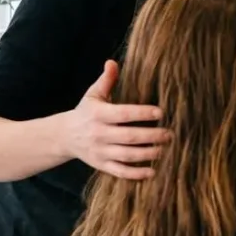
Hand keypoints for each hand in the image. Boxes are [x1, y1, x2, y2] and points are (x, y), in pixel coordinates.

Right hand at [62, 60, 168, 179]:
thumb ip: (106, 79)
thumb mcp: (93, 94)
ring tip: (166, 149)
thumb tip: (112, 62)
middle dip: (152, 136)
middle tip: (171, 134)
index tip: (161, 112)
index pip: (123, 114)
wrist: (65, 136)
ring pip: (127, 155)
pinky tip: (153, 171)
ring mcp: (100, 152)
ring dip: (148, 154)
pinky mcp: (101, 166)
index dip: (142, 113)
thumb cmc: (85, 112)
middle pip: (129, 137)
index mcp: (98, 115)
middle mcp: (99, 134)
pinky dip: (136, 174)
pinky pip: (120, 172)